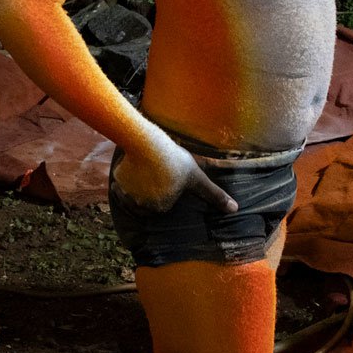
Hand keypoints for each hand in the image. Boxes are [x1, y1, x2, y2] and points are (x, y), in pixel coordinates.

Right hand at [112, 142, 238, 214]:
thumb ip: (214, 195)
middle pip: (148, 198)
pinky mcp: (117, 182)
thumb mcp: (198, 177)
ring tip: (146, 168)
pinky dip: (124, 178)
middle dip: (152, 187)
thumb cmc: (176, 161)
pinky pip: (120, 184)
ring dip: (137, 184)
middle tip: (158, 170)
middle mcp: (142, 207)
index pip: (165, 202)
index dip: (168, 187)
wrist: (148, 143)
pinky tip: (133, 167)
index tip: (170, 175)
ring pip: (133, 192)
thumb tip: (234, 209)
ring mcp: (128, 195)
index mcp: (161, 208)